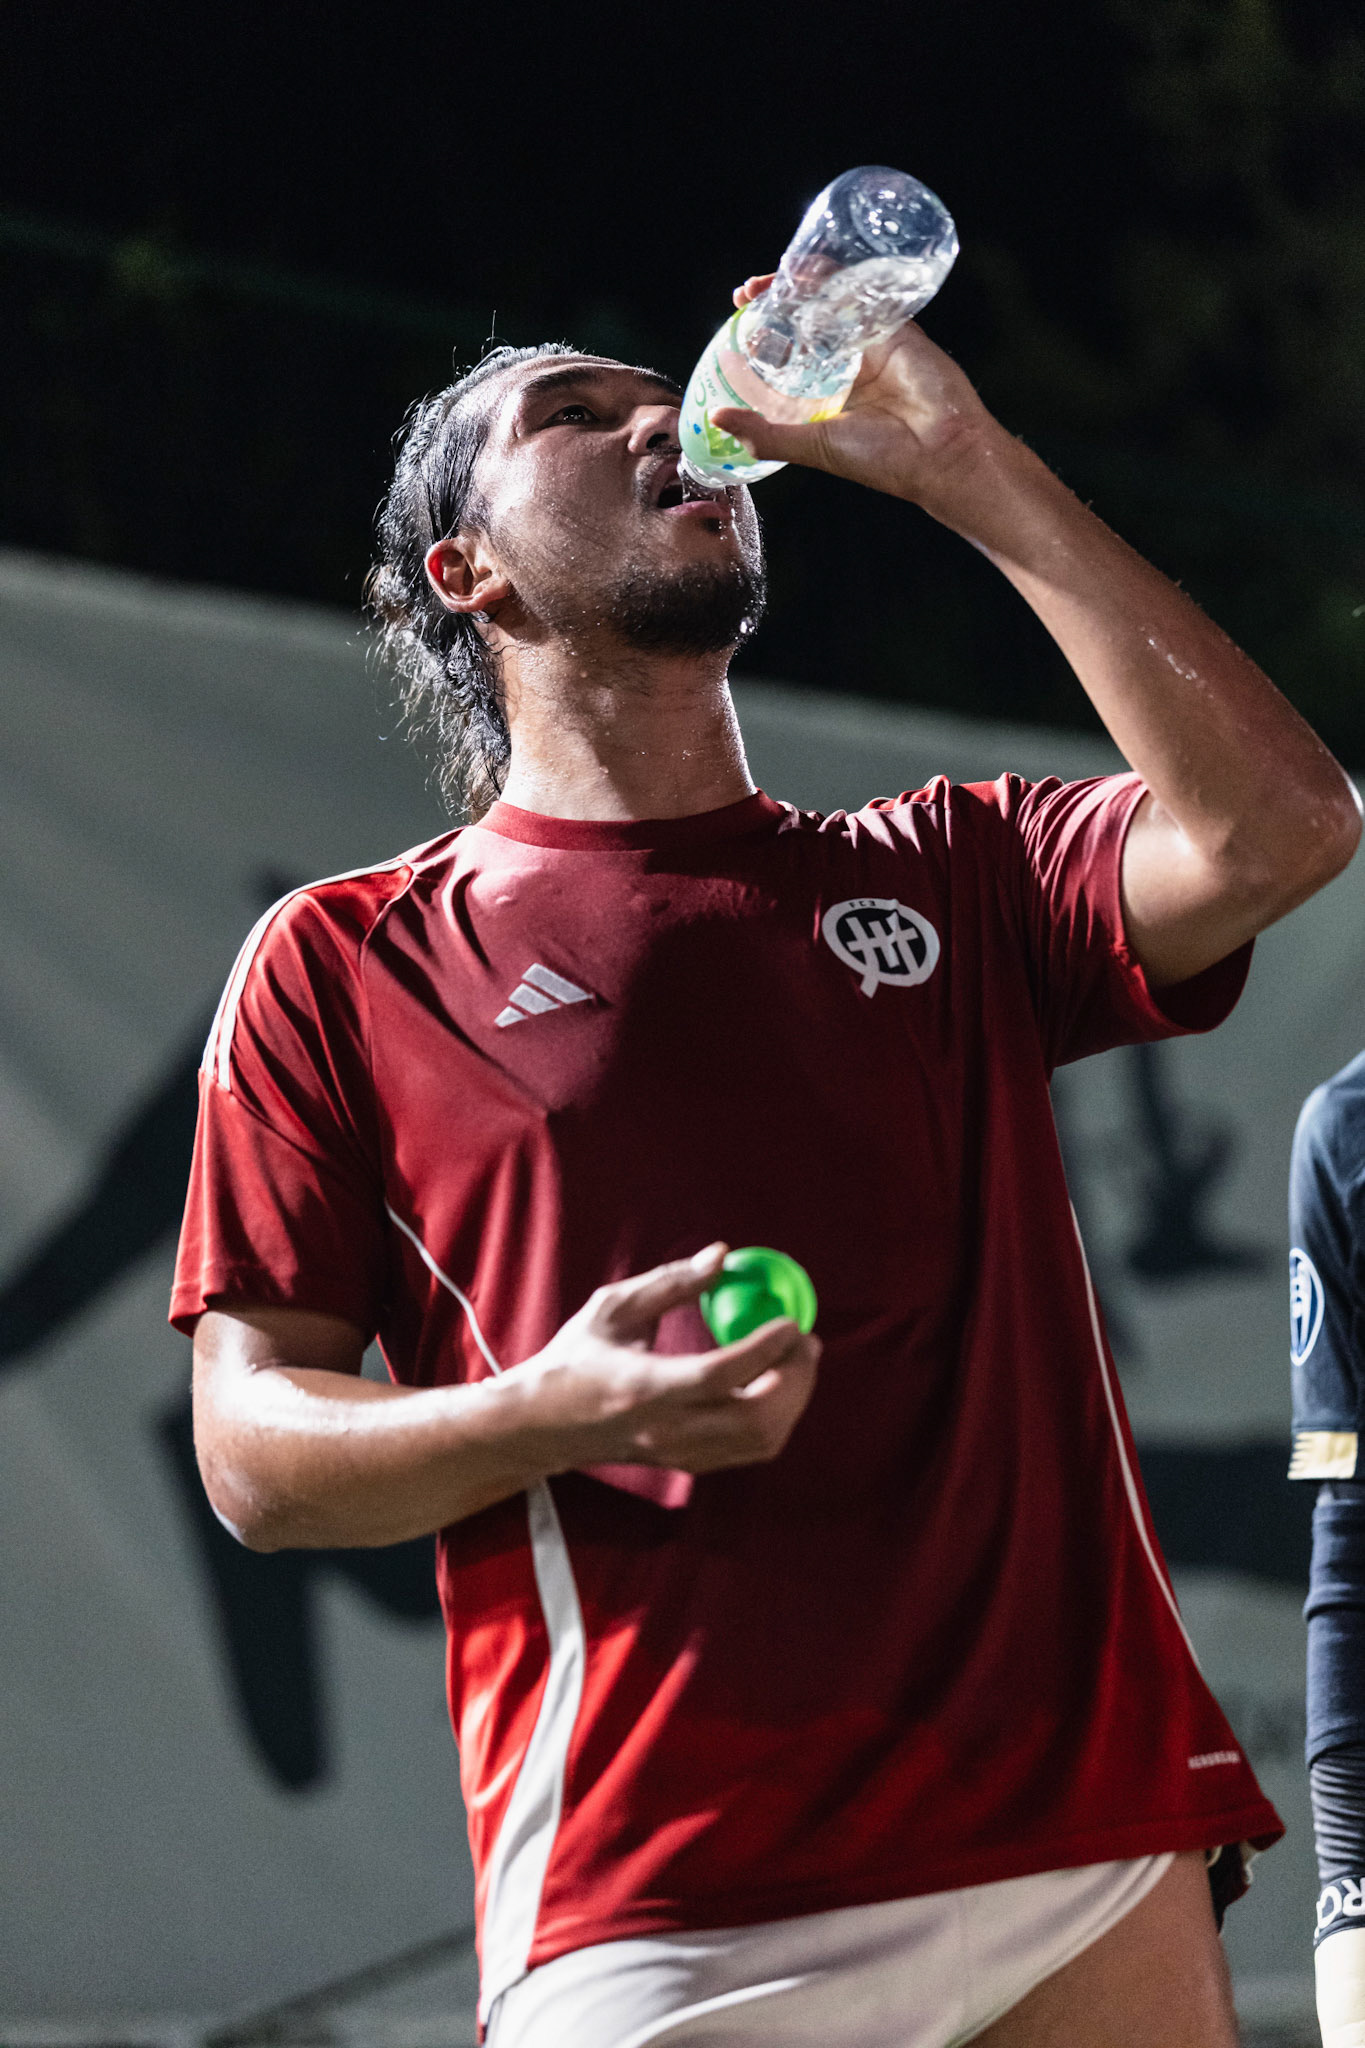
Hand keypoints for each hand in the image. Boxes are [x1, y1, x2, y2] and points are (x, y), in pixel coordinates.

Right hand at [517, 1243, 820, 1476]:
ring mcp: (680, 1454)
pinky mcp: (688, 1465)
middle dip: (796, 1378)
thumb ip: (671, 1282)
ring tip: (797, 1358)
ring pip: (762, 1441)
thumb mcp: (612, 1307)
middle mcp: (667, 1430)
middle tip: (804, 1340)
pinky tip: (776, 1383)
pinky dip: (777, 1417)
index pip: (721, 1375)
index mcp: (645, 1387)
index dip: (766, 1348)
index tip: (791, 1321)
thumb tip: (723, 1256)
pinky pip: (750, 1450)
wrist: (542, 1426)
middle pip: (756, 1418)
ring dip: (793, 1399)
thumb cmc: (575, 1358)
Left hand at [715, 273, 1000, 518]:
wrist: (941, 452)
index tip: (737, 322)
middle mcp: (846, 366)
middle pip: (804, 322)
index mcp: (826, 394)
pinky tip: (812, 270)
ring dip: (801, 285)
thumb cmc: (882, 460)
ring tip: (772, 279)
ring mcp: (870, 343)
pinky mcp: (895, 327)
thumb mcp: (811, 446)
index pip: (786, 356)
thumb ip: (765, 433)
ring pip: (830, 303)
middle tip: (746, 293)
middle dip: (774, 303)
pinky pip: (863, 294)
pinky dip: (837, 278)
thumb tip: (718, 419)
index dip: (761, 336)